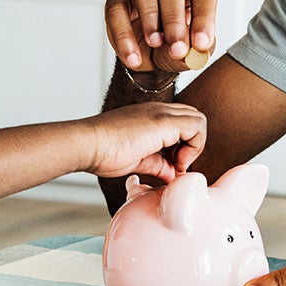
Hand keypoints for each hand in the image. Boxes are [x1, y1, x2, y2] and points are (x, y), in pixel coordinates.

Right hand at [83, 102, 206, 181]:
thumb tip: (172, 175)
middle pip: (194, 118)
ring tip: (176, 164)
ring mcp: (161, 112)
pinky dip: (194, 146)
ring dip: (194, 145)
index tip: (172, 165)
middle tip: (176, 165)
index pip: (183, 123)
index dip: (184, 145)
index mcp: (151, 116)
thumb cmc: (104, 153)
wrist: (87, 144)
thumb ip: (158, 164)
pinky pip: (197, 126)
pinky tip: (176, 163)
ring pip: (198, 120)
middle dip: (192, 144)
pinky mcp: (163, 120)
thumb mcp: (138, 160)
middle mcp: (159, 110)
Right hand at [105, 0, 217, 71]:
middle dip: (174, 18)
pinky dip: (124, 35)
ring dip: (149, 14)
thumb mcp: (193, 51)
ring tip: (155, 43)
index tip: (201, 43)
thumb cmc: (178, 43)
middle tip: (177, 48)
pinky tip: (134, 57)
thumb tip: (195, 50)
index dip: (203, 15)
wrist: (153, 56)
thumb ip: (198, 49)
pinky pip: (116, 8)